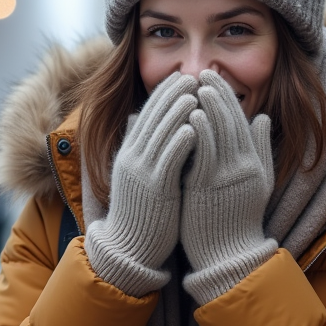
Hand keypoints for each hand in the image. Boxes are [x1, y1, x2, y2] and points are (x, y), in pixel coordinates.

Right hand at [83, 73, 197, 296]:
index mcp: (130, 154)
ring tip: (196, 93)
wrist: (130, 250)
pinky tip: (195, 128)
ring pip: (160, 134)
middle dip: (173, 94)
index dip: (164, 93)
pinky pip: (168, 160)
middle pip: (153, 117)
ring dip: (178, 111)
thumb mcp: (139, 176)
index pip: (147, 114)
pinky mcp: (155, 190)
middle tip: (193, 75)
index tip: (182, 77)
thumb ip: (142, 148)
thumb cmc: (142, 214)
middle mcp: (132, 159)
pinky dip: (180, 142)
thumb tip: (141, 120)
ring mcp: (142, 174)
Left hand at [181, 71, 277, 303]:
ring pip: (220, 134)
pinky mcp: (209, 189)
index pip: (241, 120)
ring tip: (197, 83)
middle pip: (232, 121)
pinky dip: (201, 133)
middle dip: (217, 93)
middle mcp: (243, 167)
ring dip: (209, 106)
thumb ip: (259, 149)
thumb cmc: (236, 220)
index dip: (227, 96)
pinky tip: (193, 115)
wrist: (229, 257)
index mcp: (253, 163)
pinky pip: (206, 155)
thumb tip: (261, 117)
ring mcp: (227, 177)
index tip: (214, 77)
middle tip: (203, 70)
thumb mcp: (255, 182)